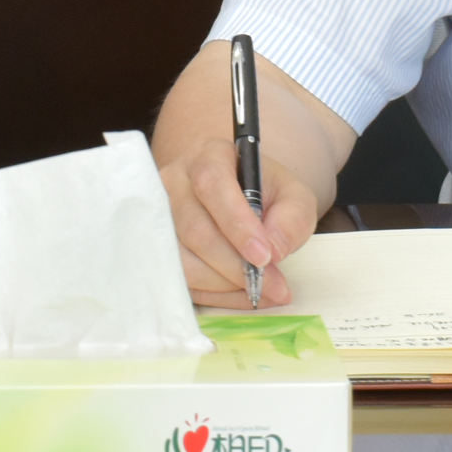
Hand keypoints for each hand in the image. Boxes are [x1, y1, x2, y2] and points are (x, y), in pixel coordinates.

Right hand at [147, 41, 346, 307]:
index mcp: (206, 155)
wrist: (233, 168)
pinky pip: (174, 273)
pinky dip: (207, 291)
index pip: (213, 189)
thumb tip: (278, 251)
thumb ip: (293, 214)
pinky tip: (237, 295)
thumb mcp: (295, 186)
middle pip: (191, 229)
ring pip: (178, 256)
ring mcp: (158, 214)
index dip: (238, 225)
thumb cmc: (264, 179)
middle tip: (274, 287)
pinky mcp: (156, 242)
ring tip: (263, 293)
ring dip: (222, 284)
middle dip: (234, 265)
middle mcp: (172, 181)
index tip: (268, 255)